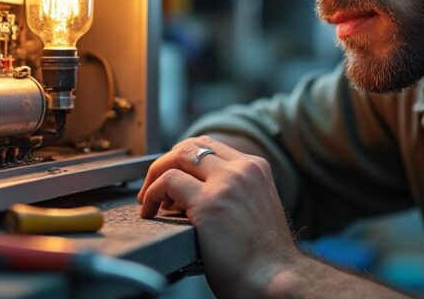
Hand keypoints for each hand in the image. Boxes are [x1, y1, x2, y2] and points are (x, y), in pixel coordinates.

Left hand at [138, 135, 300, 297]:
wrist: (276, 279)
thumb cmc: (264, 258)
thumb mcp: (256, 209)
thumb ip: (235, 194)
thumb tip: (194, 194)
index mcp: (256, 169)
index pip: (211, 147)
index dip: (184, 159)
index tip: (172, 177)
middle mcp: (243, 170)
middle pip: (192, 146)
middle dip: (167, 161)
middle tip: (153, 185)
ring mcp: (226, 183)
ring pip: (178, 156)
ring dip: (155, 174)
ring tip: (148, 198)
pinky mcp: (209, 203)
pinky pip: (168, 182)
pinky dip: (152, 194)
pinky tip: (149, 211)